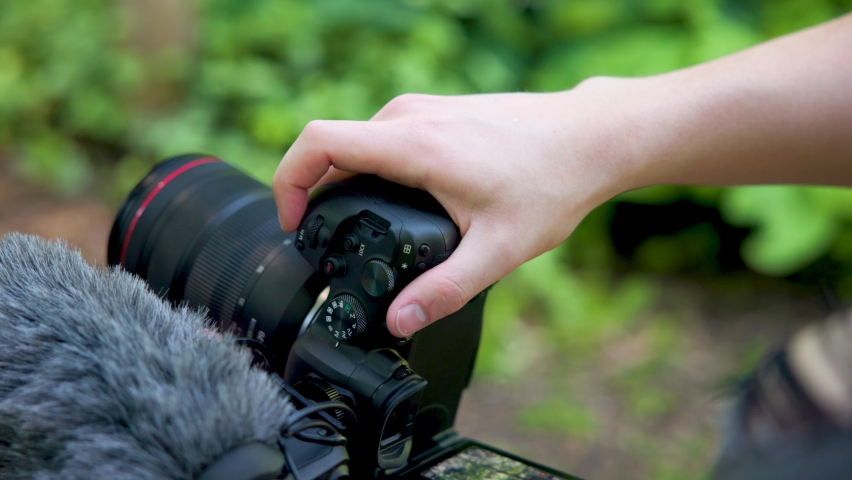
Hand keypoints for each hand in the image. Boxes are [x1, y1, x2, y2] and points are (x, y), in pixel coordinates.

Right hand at [273, 80, 638, 336]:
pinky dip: (373, 167)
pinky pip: (384, 136)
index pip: (318, 143)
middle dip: (316, 192)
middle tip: (330, 241)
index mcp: (414, 145)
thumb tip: (399, 321)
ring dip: (346, 180)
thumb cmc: (553, 183)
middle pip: (333, 147)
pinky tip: (400, 202)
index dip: (287, 181)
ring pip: (359, 141)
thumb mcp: (498, 250)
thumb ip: (445, 290)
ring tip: (365, 227)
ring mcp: (424, 108)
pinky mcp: (438, 110)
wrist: (593, 136)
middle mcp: (410, 116)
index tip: (292, 222)